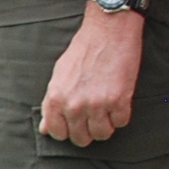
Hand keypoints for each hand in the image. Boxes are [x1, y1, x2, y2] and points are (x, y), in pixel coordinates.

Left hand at [39, 7, 144, 145]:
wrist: (108, 29)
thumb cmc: (84, 48)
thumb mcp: (59, 74)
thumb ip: (51, 103)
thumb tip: (46, 128)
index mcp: (56, 99)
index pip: (58, 134)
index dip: (68, 129)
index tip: (76, 121)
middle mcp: (75, 105)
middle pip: (81, 139)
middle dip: (88, 130)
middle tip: (95, 114)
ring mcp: (98, 104)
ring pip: (103, 134)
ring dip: (107, 124)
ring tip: (108, 108)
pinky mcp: (120, 100)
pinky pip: (122, 122)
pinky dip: (122, 114)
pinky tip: (119, 99)